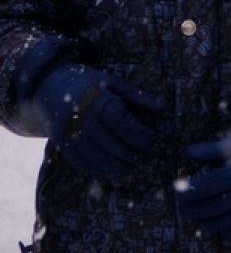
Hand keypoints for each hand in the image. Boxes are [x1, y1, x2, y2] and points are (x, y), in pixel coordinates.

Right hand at [34, 63, 162, 178]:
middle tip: (147, 158)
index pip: (125, 125)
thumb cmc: (88, 83)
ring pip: (99, 159)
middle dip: (133, 155)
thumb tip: (160, 108)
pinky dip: (100, 169)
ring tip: (133, 166)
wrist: (49, 88)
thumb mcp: (113, 82)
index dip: (141, 136)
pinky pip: (83, 163)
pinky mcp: (62, 146)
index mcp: (99, 103)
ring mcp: (71, 136)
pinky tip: (113, 169)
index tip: (153, 140)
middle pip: (114, 146)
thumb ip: (137, 96)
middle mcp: (84, 121)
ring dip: (119, 167)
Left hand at [177, 108, 230, 239]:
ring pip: (221, 223)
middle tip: (183, 203)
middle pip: (212, 207)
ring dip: (202, 220)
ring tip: (195, 213)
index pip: (208, 186)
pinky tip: (215, 220)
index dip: (189, 191)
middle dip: (191, 208)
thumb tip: (188, 153)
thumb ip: (214, 149)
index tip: (179, 188)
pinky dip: (222, 230)